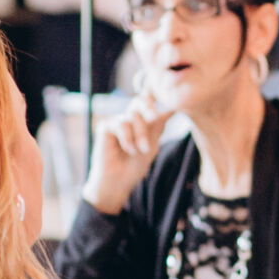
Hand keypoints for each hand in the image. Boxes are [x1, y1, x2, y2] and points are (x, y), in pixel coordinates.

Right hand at [83, 96, 169, 214]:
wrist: (118, 182)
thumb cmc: (134, 167)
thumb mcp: (151, 146)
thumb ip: (157, 127)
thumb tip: (172, 109)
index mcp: (143, 123)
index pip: (150, 104)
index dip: (156, 97)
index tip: (168, 100)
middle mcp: (130, 120)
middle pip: (140, 102)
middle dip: (149, 107)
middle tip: (154, 116)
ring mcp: (117, 122)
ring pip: (132, 116)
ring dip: (139, 134)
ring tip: (141, 150)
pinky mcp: (105, 127)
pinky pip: (119, 124)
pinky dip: (126, 137)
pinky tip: (129, 150)